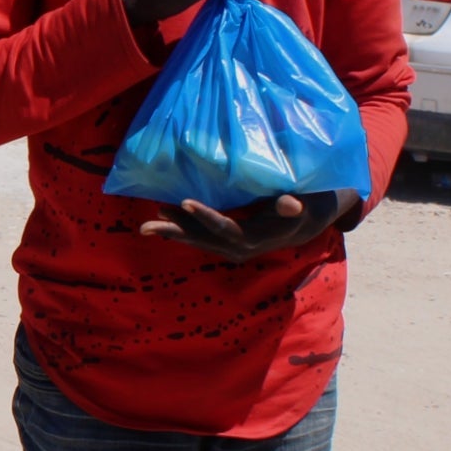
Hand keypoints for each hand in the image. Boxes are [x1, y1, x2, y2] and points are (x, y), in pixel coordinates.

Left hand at [138, 189, 360, 262]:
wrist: (304, 224)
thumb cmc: (303, 207)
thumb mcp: (304, 205)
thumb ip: (293, 206)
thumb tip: (290, 205)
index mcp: (255, 238)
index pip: (225, 228)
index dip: (205, 216)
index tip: (185, 202)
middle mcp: (239, 248)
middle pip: (203, 240)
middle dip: (175, 231)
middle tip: (146, 226)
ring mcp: (231, 249)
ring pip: (197, 241)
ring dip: (173, 232)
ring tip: (146, 225)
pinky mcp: (226, 244)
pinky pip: (200, 240)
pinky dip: (181, 232)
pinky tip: (164, 223)